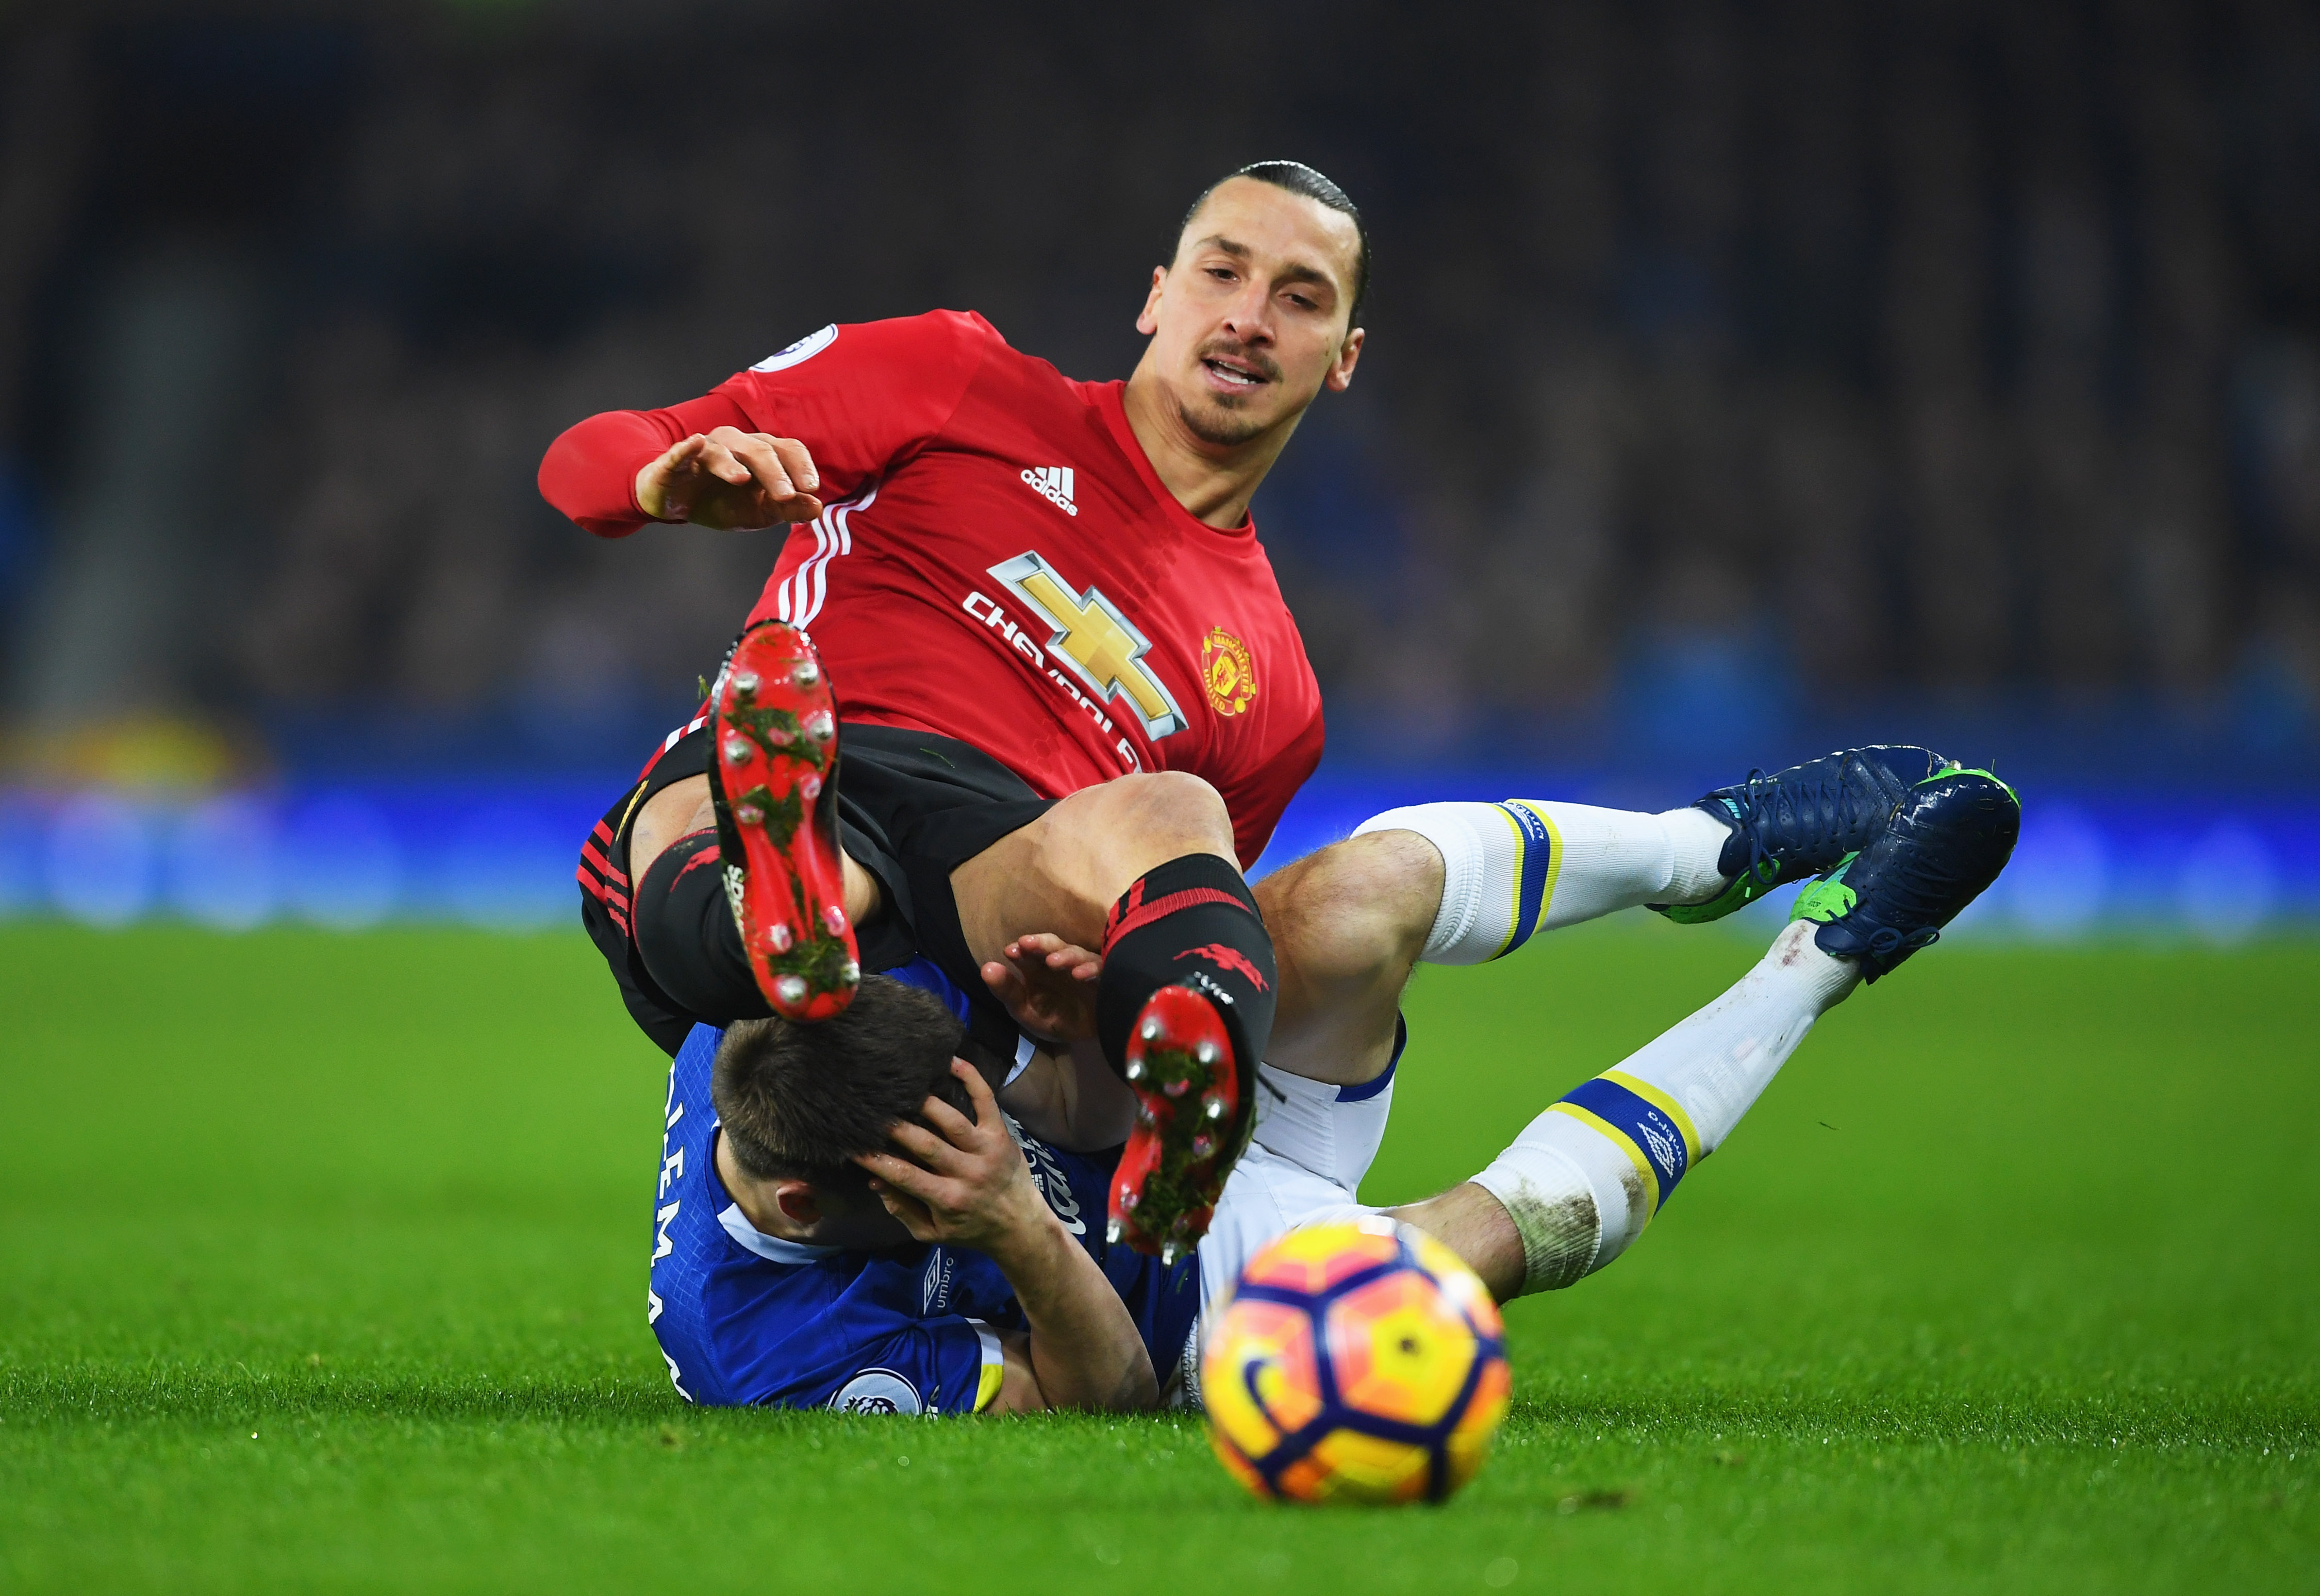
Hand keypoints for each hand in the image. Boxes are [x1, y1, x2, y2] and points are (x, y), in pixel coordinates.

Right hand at [635, 427, 824, 528]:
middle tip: (786, 495)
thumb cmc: (723, 501)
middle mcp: (736, 445)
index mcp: (761, 453)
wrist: (677, 506)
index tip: (811, 488)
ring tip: (742, 479)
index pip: (787, 450)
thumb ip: (788, 509)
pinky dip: (686, 447)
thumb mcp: (759, 511)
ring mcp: (705, 450)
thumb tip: (818, 508)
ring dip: (732, 464)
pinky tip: (694, 442)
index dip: (801, 466)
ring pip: (722, 450)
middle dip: (774, 472)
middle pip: (760, 450)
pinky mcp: (674, 461)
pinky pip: (679, 451)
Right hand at [857, 1060, 1050, 1257]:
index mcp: (948, 1199)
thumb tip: (875, 1182)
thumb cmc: (970, 1229)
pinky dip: (972, 1079)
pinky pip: (987, 1101)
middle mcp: (968, 1173)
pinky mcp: (1001, 1134)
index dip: (876, 1161)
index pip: (905, 1176)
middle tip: (872, 1111)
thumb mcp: (933, 1233)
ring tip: (903, 1089)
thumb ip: (903, 1209)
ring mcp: (986, 1150)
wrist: (1021, 1225)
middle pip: (926, 1144)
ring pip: (953, 1121)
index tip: (853, 1147)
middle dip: (896, 1128)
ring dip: (926, 1103)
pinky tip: (951, 1061)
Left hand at [982, 933, 1101, 1045]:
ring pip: (1076, 954)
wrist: (1087, 1038)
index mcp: (1039, 969)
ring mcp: (1082, 968)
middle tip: (1026, 943)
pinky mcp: (1103, 978)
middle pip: (1052, 946)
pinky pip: (1099, 969)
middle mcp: (1061, 964)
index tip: (1010, 952)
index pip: (1028, 952)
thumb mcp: (1026, 1011)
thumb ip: (1006, 991)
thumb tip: (985, 968)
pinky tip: (1080, 974)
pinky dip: (1090, 969)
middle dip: (1040, 943)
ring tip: (1053, 961)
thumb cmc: (1055, 1019)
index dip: (1020, 949)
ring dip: (1064, 955)